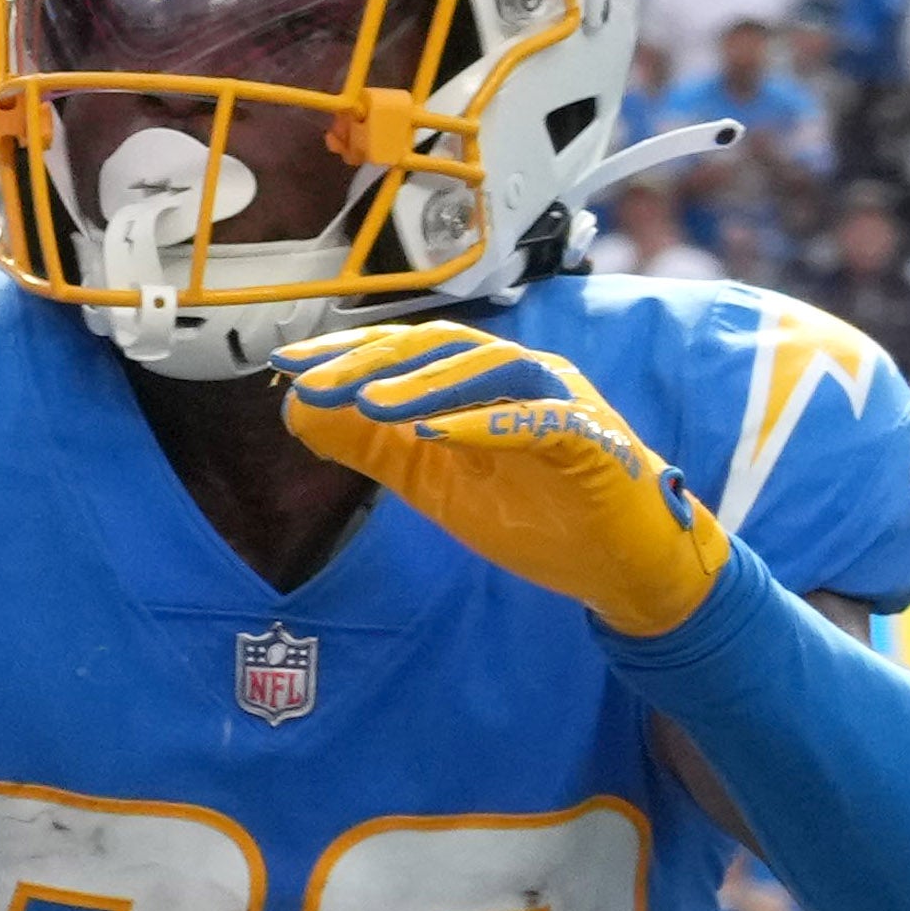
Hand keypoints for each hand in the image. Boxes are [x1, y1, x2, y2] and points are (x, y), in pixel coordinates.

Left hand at [274, 323, 736, 635]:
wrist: (623, 564)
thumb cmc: (538, 514)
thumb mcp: (436, 483)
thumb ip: (374, 447)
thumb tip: (297, 413)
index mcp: (484, 381)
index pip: (408, 351)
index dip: (347, 352)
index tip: (286, 366)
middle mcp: (523, 376)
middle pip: (442, 346)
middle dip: (373, 360)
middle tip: (311, 380)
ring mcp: (561, 402)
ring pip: (492, 368)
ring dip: (424, 384)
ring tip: (367, 403)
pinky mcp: (592, 441)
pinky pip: (539, 421)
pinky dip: (485, 422)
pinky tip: (435, 434)